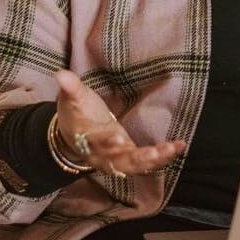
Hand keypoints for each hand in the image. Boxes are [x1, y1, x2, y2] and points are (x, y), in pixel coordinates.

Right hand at [54, 70, 186, 175]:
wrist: (74, 138)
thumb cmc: (76, 115)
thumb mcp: (72, 99)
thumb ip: (70, 88)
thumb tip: (61, 74)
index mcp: (88, 139)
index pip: (97, 142)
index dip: (106, 142)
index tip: (118, 139)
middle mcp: (103, 155)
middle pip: (120, 161)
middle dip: (138, 158)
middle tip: (155, 153)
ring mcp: (117, 159)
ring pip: (136, 165)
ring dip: (156, 159)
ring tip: (173, 149)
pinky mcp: (130, 158)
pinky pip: (147, 162)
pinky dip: (163, 157)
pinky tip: (179, 147)